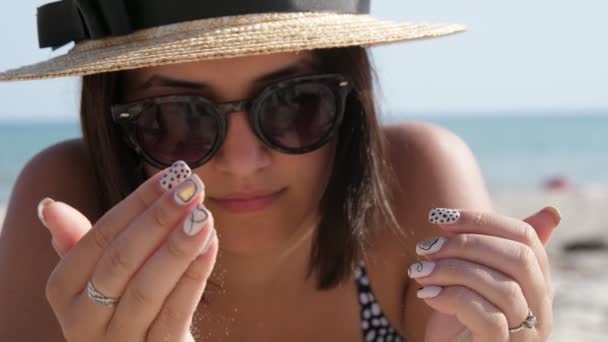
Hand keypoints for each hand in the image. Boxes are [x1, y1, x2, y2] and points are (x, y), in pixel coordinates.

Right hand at [38, 161, 217, 341]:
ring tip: (204, 215)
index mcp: (64, 291)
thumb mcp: (97, 274)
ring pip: (147, 289)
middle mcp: (83, 320)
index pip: (99, 238)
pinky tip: (210, 245)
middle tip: (192, 187)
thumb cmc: (122, 302)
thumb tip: (50, 206)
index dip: (137, 204)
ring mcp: (120, 341)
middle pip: (121, 261)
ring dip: (178, 246)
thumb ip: (80, 241)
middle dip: (159, 219)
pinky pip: (176, 312)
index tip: (170, 175)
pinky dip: (193, 276)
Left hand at [408, 207, 560, 341]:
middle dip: (467, 243)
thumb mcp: (476, 279)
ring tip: (420, 270)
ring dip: (452, 269)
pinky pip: (487, 316)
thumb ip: (495, 250)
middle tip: (427, 246)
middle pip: (519, 258)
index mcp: (537, 285)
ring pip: (504, 286)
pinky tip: (426, 293)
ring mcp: (525, 334)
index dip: (482, 221)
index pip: (526, 237)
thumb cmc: (460, 319)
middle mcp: (540, 310)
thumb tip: (548, 211)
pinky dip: (452, 297)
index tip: (440, 218)